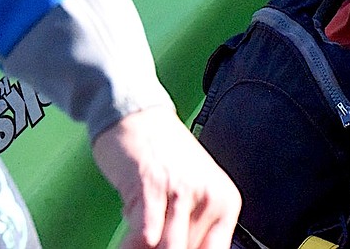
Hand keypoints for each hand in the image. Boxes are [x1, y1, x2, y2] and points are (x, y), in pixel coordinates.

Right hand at [91, 106, 240, 248]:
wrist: (138, 115)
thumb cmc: (163, 158)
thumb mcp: (190, 194)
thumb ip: (191, 230)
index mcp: (225, 203)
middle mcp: (210, 197)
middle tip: (150, 247)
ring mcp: (182, 190)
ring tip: (134, 244)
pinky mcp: (152, 185)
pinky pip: (144, 236)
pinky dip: (130, 246)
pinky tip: (123, 244)